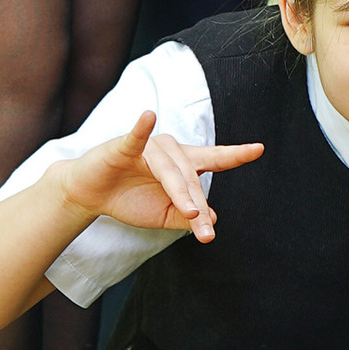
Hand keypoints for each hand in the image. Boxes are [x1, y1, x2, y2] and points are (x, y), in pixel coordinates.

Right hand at [55, 108, 264, 245]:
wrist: (90, 196)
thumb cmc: (129, 199)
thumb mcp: (163, 215)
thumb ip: (187, 217)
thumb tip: (212, 219)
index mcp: (183, 165)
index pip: (213, 159)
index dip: (235, 154)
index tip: (258, 149)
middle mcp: (170, 152)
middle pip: (192, 178)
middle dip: (199, 206)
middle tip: (206, 233)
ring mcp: (149, 148)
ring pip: (171, 171)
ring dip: (180, 193)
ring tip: (189, 213)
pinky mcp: (124, 147)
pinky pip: (136, 138)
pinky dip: (141, 128)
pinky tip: (148, 116)